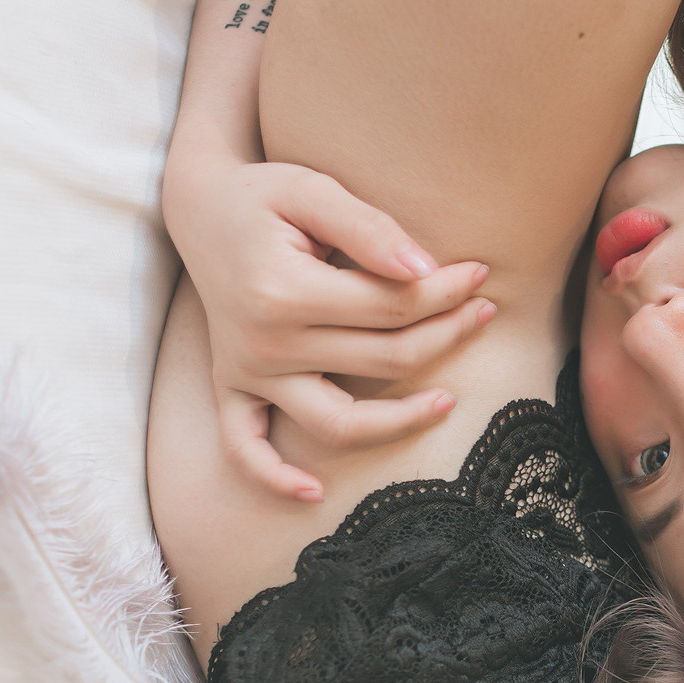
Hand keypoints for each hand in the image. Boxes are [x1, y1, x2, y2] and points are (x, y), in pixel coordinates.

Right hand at [164, 156, 494, 500]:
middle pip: (382, 360)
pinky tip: (313, 493)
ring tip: (448, 401)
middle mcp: (263, 342)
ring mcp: (246, 372)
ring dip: (399, 421)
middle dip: (445, 335)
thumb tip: (424, 270)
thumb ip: (368, 228)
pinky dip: (273, 476)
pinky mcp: (231, 387)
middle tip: (483, 310)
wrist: (200, 207)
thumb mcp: (313, 189)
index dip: (445, 292)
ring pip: (337, 421)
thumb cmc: (264, 195)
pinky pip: (245, 448)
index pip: (391, 307)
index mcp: (285, 291)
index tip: (478, 274)